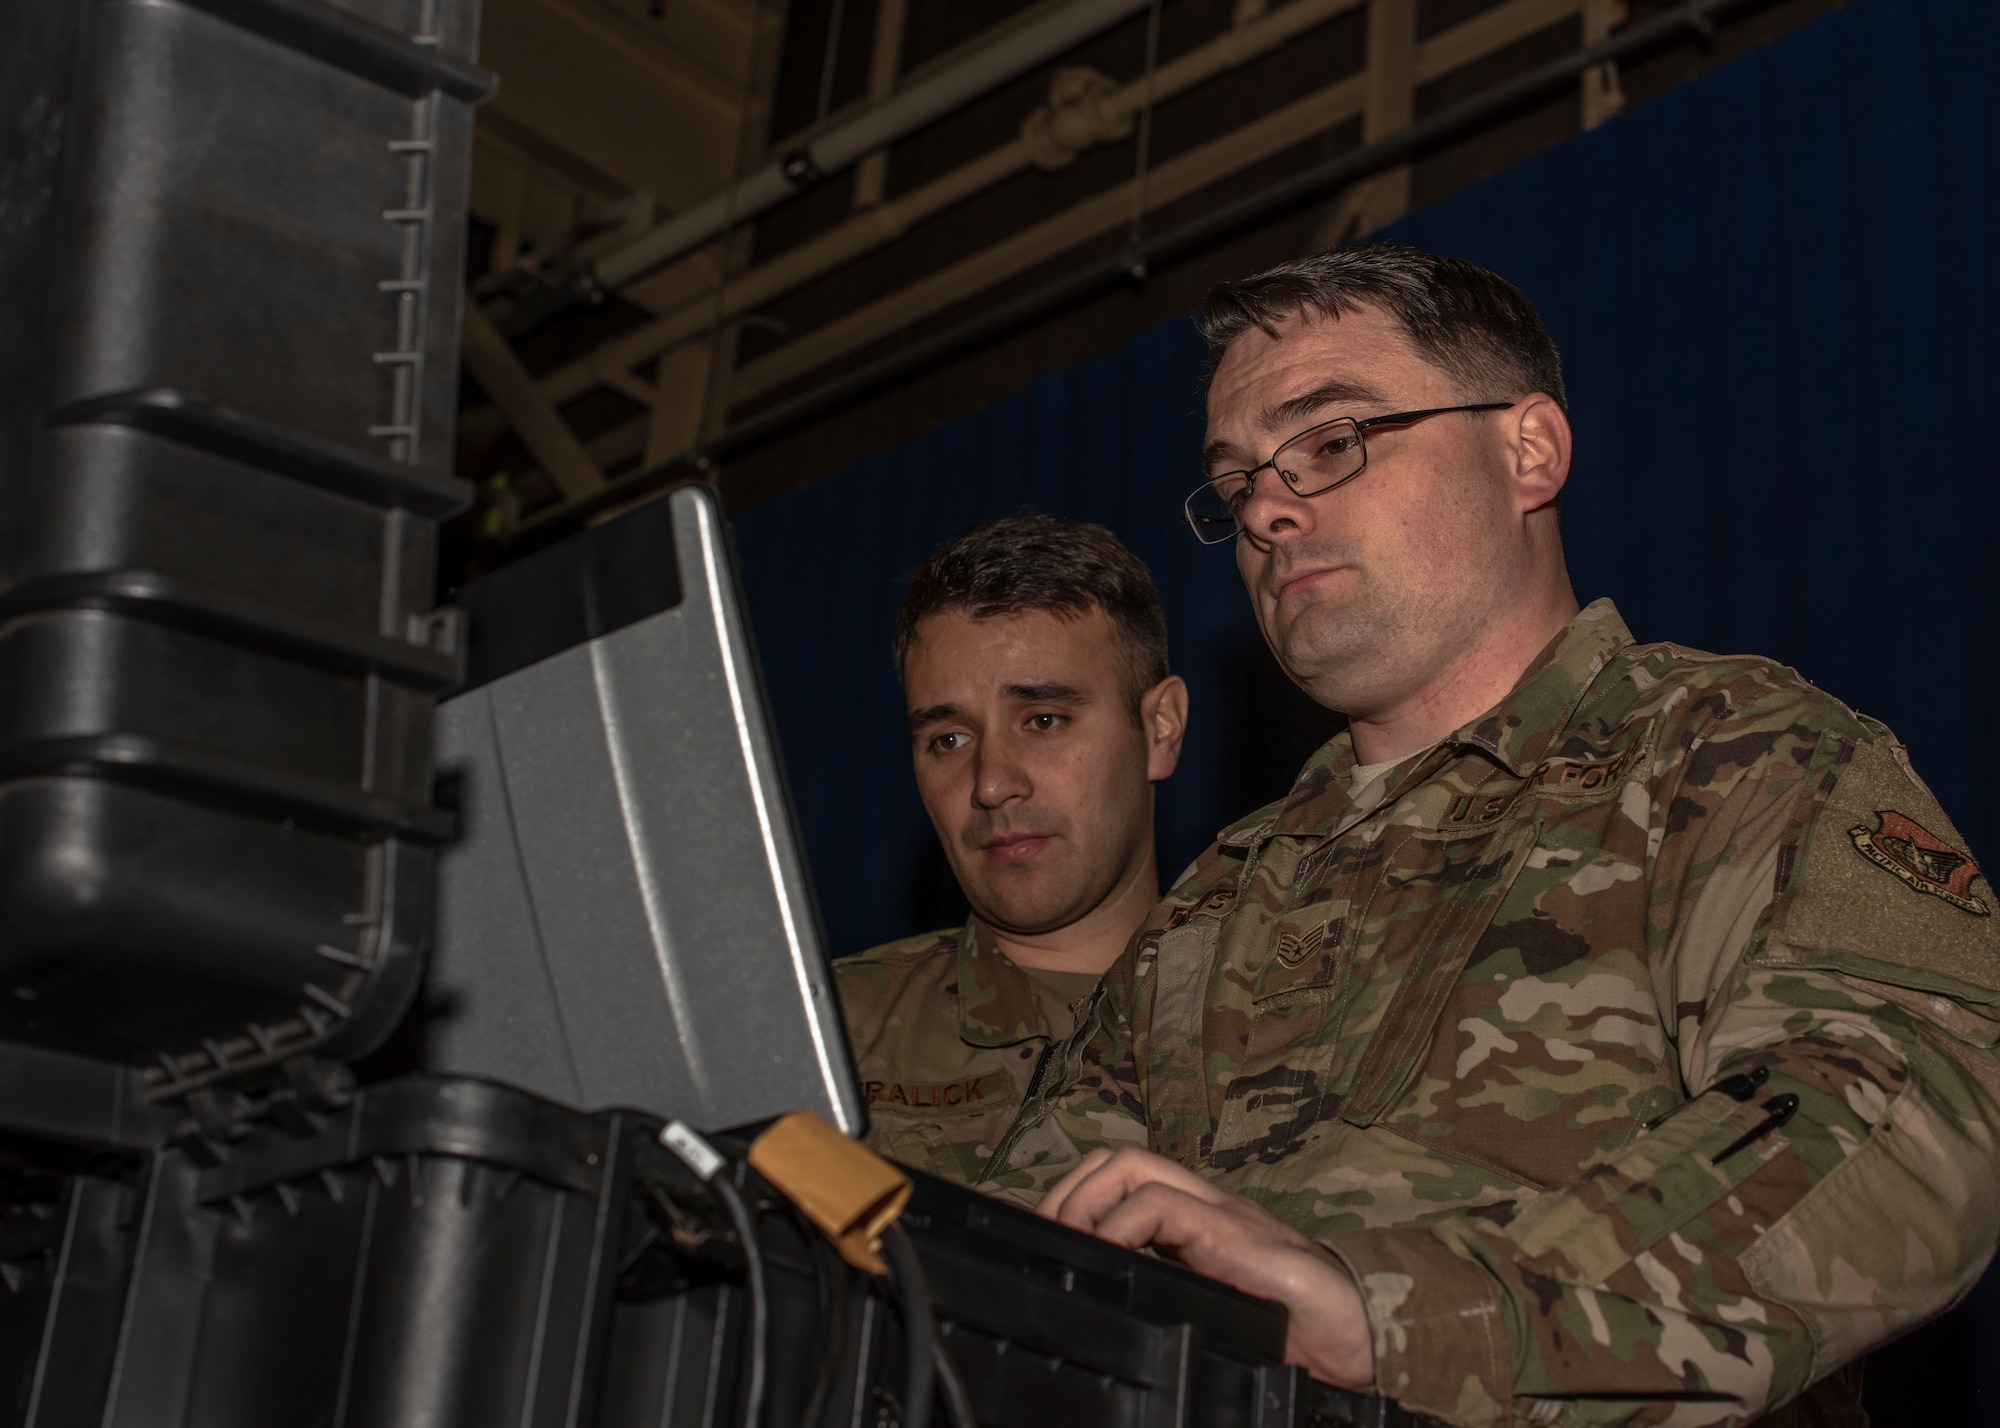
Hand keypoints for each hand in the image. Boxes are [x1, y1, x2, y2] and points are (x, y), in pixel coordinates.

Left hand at [1037, 1147, 1376, 1389]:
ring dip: (1085, 1200)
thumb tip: (1113, 1319)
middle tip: (1046, 1241)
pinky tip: (1110, 1258)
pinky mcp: (1230, 1231)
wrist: (1365, 1335)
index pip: (1119, 1182)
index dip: (1074, 1199)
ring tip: (1069, 1244)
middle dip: (1067, 1193)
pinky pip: (1159, 1204)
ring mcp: (1217, 1212)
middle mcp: (1201, 1206)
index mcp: (1194, 1224)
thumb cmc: (1297, 1329)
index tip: (1043, 1242)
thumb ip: (1175, 1296)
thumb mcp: (1218, 1311)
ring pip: (1130, 1166)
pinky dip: (1120, 1225)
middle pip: (1115, 1160)